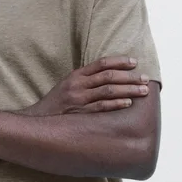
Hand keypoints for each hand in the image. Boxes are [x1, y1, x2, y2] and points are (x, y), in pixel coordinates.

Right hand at [19, 56, 149, 116]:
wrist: (37, 120)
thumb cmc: (56, 104)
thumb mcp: (67, 86)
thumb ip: (85, 80)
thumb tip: (109, 77)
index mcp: (75, 75)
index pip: (101, 63)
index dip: (120, 61)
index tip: (134, 62)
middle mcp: (77, 85)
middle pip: (108, 76)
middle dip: (129, 76)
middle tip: (145, 78)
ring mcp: (78, 99)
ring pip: (108, 90)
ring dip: (128, 89)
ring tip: (143, 91)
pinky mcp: (79, 113)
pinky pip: (101, 107)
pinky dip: (116, 104)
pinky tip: (128, 102)